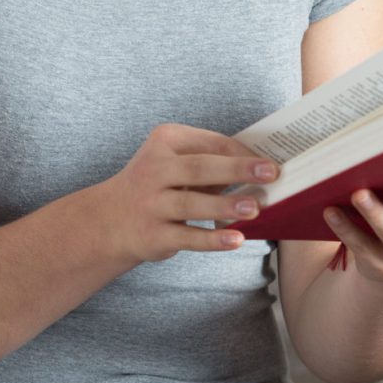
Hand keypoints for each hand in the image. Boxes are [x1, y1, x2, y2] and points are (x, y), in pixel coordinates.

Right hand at [88, 123, 279, 265]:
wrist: (110, 220)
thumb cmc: (160, 185)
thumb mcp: (177, 162)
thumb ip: (213, 162)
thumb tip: (263, 170)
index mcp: (165, 142)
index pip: (210, 144)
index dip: (243, 153)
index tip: (272, 162)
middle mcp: (154, 170)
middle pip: (199, 168)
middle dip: (237, 169)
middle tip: (271, 173)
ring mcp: (151, 203)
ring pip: (191, 203)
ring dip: (225, 205)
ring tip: (254, 208)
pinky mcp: (152, 234)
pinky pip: (186, 237)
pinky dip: (212, 239)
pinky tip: (236, 239)